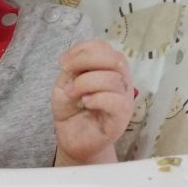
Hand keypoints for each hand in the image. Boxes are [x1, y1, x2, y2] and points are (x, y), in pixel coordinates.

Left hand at [52, 39, 133, 165]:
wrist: (72, 139)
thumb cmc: (71, 110)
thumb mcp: (65, 84)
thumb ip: (72, 70)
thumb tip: (75, 62)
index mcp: (108, 70)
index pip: (105, 47)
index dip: (83, 49)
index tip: (63, 61)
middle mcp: (120, 82)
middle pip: (115, 59)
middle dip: (86, 60)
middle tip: (66, 71)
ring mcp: (124, 100)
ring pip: (114, 80)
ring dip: (86, 82)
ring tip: (72, 93)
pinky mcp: (121, 119)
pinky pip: (117, 103)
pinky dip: (98, 98)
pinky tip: (85, 103)